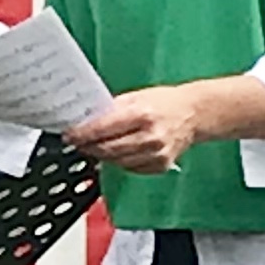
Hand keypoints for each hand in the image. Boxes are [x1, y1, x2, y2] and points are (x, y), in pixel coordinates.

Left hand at [68, 85, 209, 174]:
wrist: (195, 114)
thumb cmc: (165, 103)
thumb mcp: (136, 96)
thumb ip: (112, 109)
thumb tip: (86, 120)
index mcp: (142, 114)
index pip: (103, 129)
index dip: (82, 135)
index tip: (70, 136)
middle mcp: (150, 136)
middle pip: (108, 149)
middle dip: (88, 147)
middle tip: (77, 143)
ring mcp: (156, 154)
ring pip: (117, 162)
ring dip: (102, 156)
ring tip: (94, 147)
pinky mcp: (161, 165)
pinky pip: (131, 168)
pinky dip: (120, 162)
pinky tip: (116, 153)